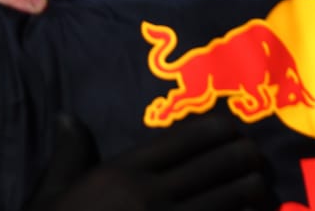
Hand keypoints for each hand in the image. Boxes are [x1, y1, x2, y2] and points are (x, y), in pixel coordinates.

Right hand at [26, 113, 269, 210]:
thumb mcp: (52, 190)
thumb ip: (70, 152)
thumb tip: (66, 115)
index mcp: (123, 172)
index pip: (185, 138)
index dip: (219, 129)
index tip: (234, 129)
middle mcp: (151, 195)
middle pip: (216, 164)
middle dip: (246, 156)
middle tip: (257, 156)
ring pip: (230, 199)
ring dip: (254, 190)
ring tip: (262, 188)